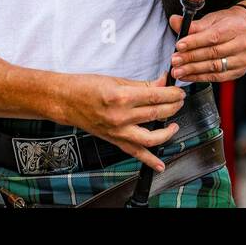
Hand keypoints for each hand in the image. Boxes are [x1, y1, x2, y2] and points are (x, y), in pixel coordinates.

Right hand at [60, 73, 185, 171]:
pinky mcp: (114, 140)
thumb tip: (163, 84)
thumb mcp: (117, 80)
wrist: (66, 100)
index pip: (156, 96)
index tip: (179, 92)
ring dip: (167, 132)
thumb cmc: (87, 87)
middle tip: (179, 101)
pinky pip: (135, 153)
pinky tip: (160, 164)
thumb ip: (143, 85)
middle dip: (173, 107)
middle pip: (156, 113)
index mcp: (121, 97)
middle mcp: (120, 116)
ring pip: (151, 137)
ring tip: (174, 124)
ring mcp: (117, 131)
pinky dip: (149, 160)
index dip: (172, 94)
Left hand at [168, 8, 245, 83]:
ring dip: (194, 70)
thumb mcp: (212, 19)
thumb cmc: (227, 24)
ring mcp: (243, 60)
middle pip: (213, 53)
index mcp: (235, 28)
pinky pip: (218, 77)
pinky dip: (200, 77)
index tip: (179, 46)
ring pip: (215, 67)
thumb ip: (193, 24)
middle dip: (191, 58)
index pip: (213, 37)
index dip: (194, 42)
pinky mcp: (239, 71)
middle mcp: (242, 44)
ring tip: (178, 71)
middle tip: (175, 61)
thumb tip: (174, 21)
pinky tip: (188, 76)